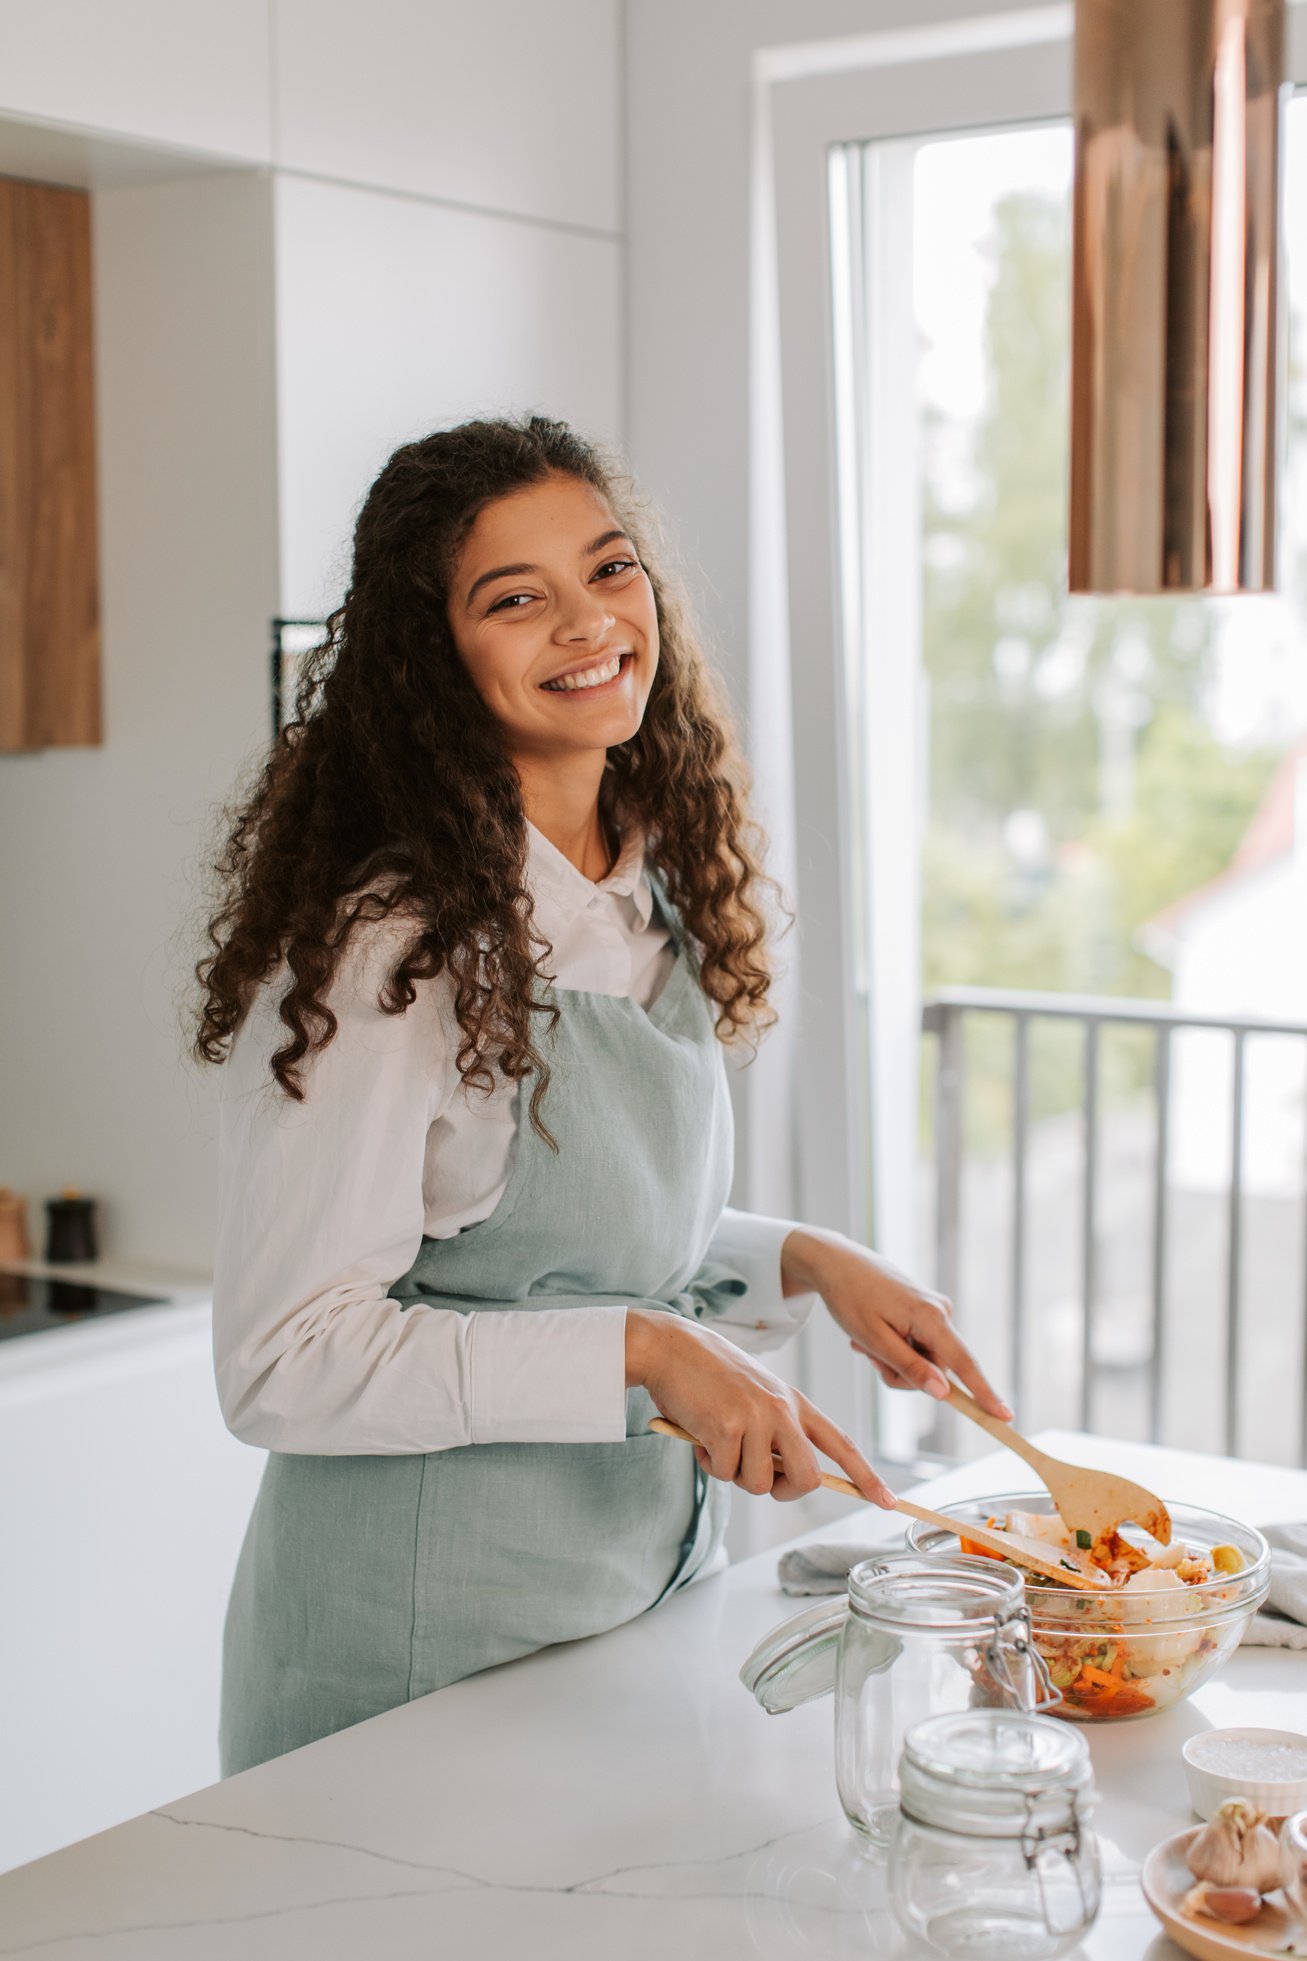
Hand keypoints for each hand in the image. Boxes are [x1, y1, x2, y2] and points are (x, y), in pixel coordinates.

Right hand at [625, 1308, 895, 1507]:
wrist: (671, 1347)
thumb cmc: (708, 1376)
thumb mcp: (755, 1396)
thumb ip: (773, 1431)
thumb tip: (777, 1478)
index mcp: (794, 1402)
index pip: (841, 1443)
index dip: (866, 1476)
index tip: (889, 1501)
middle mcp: (782, 1410)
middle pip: (807, 1479)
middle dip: (782, 1490)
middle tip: (754, 1473)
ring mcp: (757, 1418)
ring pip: (759, 1483)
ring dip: (734, 1473)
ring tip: (716, 1440)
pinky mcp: (727, 1427)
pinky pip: (725, 1473)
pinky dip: (709, 1463)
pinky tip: (700, 1434)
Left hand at [782, 1228, 1012, 1420]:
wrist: (836, 1262)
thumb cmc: (850, 1298)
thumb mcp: (874, 1339)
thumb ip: (910, 1367)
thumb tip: (944, 1393)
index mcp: (932, 1317)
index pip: (965, 1364)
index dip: (985, 1394)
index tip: (1006, 1417)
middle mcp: (941, 1312)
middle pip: (935, 1369)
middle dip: (900, 1374)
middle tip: (868, 1356)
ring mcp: (934, 1311)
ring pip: (922, 1361)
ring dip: (892, 1361)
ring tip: (864, 1341)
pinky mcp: (926, 1312)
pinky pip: (916, 1347)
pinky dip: (893, 1348)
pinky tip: (869, 1334)